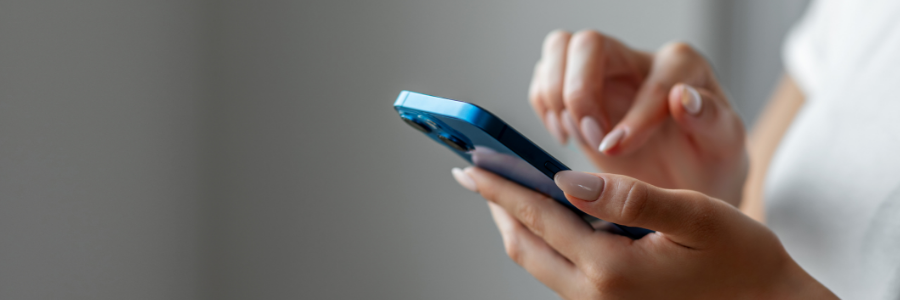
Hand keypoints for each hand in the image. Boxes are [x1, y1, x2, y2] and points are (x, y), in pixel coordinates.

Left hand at [452, 167, 835, 299]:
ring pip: (538, 262)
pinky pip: (560, 272)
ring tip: (506, 190)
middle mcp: (596, 295)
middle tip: (476, 173)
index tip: (470, 165)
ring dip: (518, 225)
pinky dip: (544, 241)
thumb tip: (569, 179)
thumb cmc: (743, 261)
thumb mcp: (697, 217)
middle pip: (525, 247)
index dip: (501, 188)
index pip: (539, 218)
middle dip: (498, 207)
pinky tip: (549, 217)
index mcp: (612, 270)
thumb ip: (631, 197)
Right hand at [530, 30, 745, 204]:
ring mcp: (602, 71)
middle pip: (589, 43)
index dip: (634, 116)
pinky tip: (566, 136)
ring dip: (556, 96)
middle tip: (591, 139)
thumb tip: (682, 97)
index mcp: (682, 67)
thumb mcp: (725, 147)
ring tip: (575, 137)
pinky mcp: (575, 90)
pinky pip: (542, 78)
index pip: (652, 77)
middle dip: (580, 93)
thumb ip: (712, 119)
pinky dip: (544, 107)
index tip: (619, 151)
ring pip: (559, 48)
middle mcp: (638, 60)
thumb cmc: (707, 162)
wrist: (683, 182)